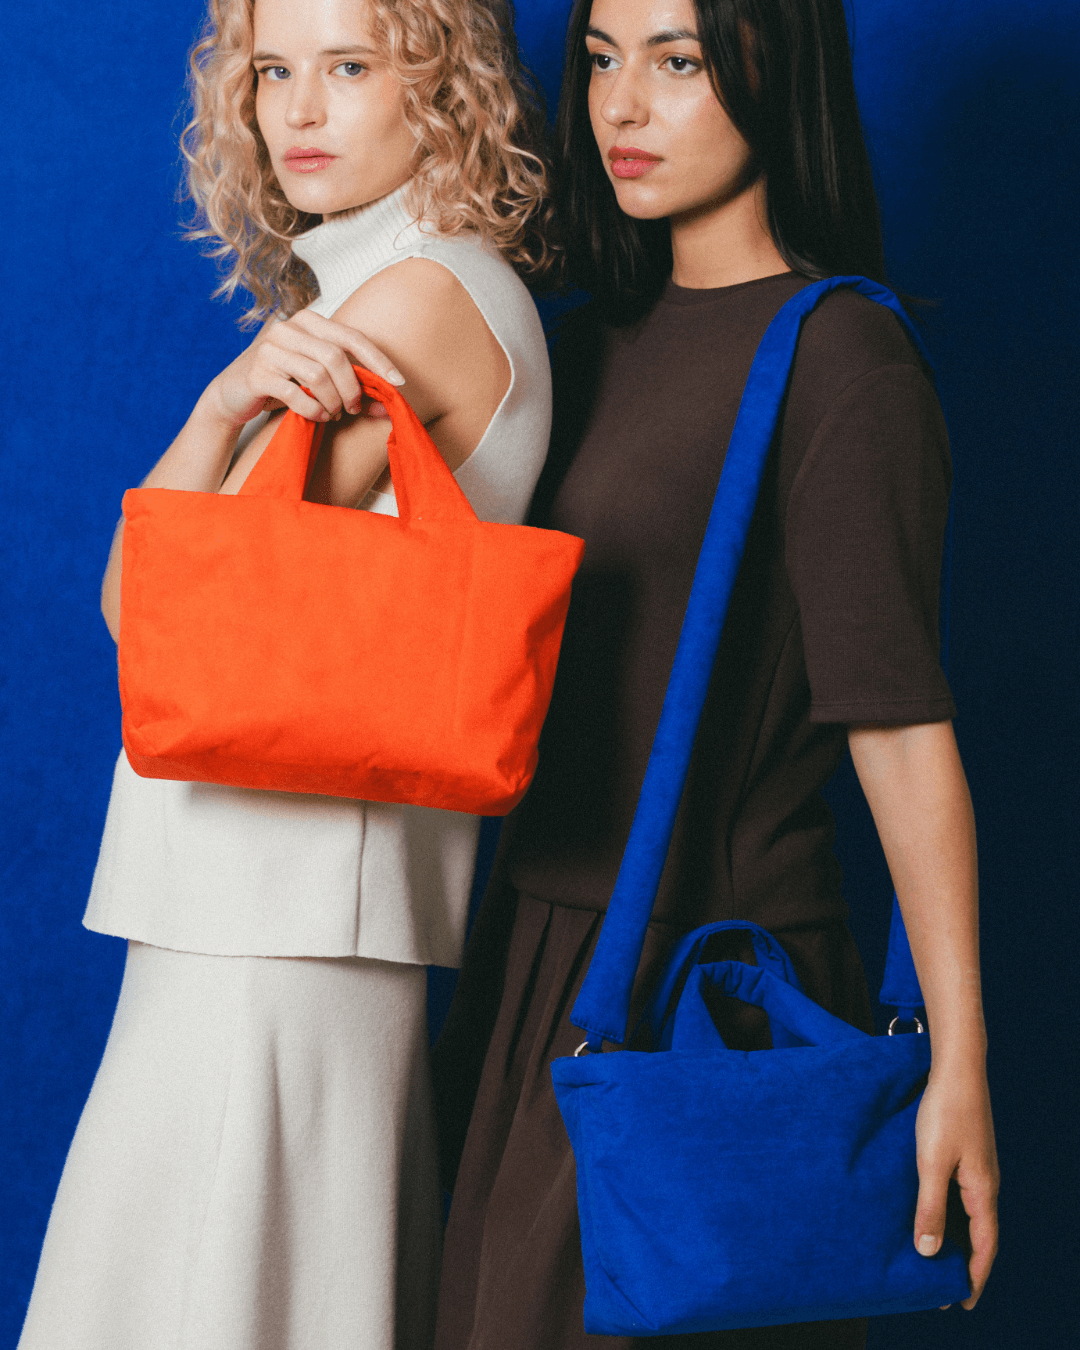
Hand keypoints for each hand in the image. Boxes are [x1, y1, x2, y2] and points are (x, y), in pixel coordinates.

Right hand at [203, 308, 404, 429]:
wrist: (233, 395)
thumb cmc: (284, 384)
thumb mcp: (317, 378)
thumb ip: (350, 384)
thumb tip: (389, 404)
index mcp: (308, 321)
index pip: (351, 336)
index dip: (377, 360)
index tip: (398, 383)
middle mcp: (287, 328)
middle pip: (335, 357)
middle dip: (352, 388)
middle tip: (354, 408)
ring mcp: (269, 349)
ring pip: (318, 375)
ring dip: (332, 401)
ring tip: (333, 413)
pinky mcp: (257, 373)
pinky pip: (297, 394)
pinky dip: (313, 410)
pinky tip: (316, 416)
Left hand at [913, 1065, 998, 1308]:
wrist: (956, 1068)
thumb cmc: (945, 1112)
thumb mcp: (931, 1163)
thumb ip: (930, 1206)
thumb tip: (928, 1251)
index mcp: (983, 1191)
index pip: (984, 1247)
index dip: (974, 1277)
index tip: (961, 1303)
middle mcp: (984, 1184)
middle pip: (978, 1235)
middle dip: (963, 1263)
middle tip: (942, 1288)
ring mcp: (976, 1168)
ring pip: (967, 1215)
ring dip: (953, 1237)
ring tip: (932, 1257)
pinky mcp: (964, 1154)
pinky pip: (958, 1195)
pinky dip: (947, 1213)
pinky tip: (928, 1212)